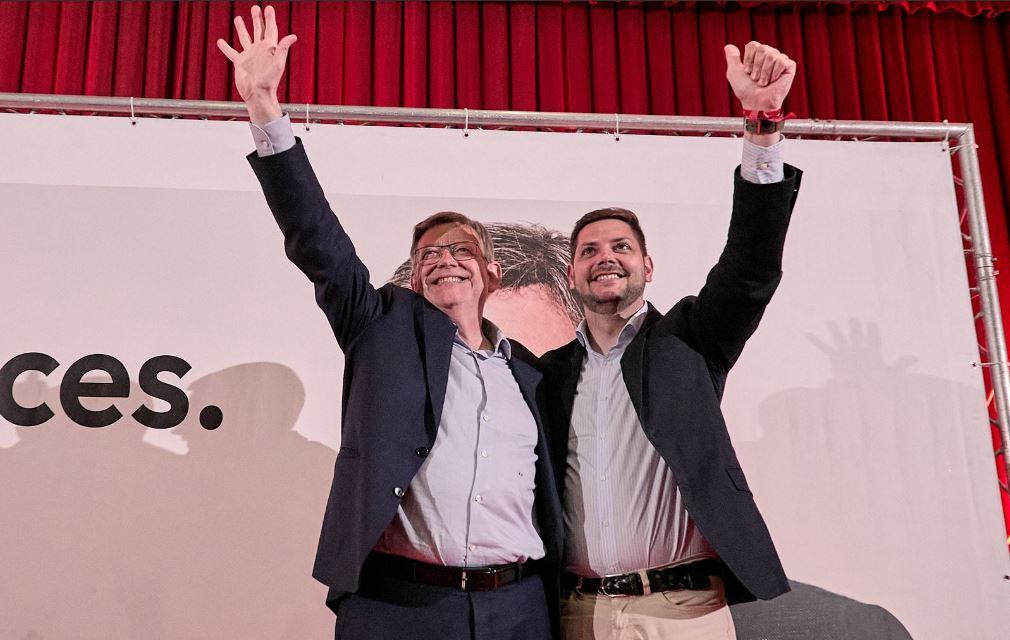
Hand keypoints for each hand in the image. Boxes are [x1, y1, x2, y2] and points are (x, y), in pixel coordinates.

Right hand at [216, 5, 296, 124]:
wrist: (257, 94)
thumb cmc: (269, 82)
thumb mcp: (278, 64)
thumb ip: (283, 49)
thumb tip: (293, 36)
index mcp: (268, 48)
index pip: (270, 29)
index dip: (270, 18)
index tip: (268, 8)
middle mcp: (259, 50)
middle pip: (258, 30)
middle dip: (257, 19)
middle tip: (255, 8)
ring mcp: (249, 55)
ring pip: (244, 38)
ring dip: (242, 28)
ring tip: (237, 18)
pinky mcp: (240, 63)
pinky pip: (231, 52)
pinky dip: (225, 47)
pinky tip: (220, 41)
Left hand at [724, 42, 795, 111]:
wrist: (756, 103)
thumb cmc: (745, 90)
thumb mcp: (734, 73)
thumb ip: (732, 58)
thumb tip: (728, 46)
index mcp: (757, 54)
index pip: (753, 45)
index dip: (749, 59)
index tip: (747, 72)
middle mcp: (769, 54)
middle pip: (762, 49)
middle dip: (756, 67)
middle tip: (756, 79)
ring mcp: (780, 59)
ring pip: (772, 56)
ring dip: (764, 73)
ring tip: (763, 82)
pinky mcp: (789, 66)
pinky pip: (782, 61)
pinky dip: (775, 73)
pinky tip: (773, 81)